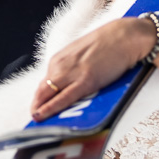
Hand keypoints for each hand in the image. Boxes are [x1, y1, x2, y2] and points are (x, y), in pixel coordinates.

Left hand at [31, 18, 155, 120]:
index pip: (44, 83)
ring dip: (41, 109)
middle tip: (33, 119)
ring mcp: (72, 72)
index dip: (40, 98)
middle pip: (42, 90)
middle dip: (37, 105)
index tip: (37, 108)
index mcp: (60, 58)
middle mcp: (61, 64)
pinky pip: (63, 98)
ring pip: (47, 95)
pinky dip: (50, 108)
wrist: (125, 36)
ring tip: (36, 122)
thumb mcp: (81, 54)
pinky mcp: (85, 81)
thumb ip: (71, 68)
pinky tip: (41, 116)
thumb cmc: (108, 44)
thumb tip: (66, 84)